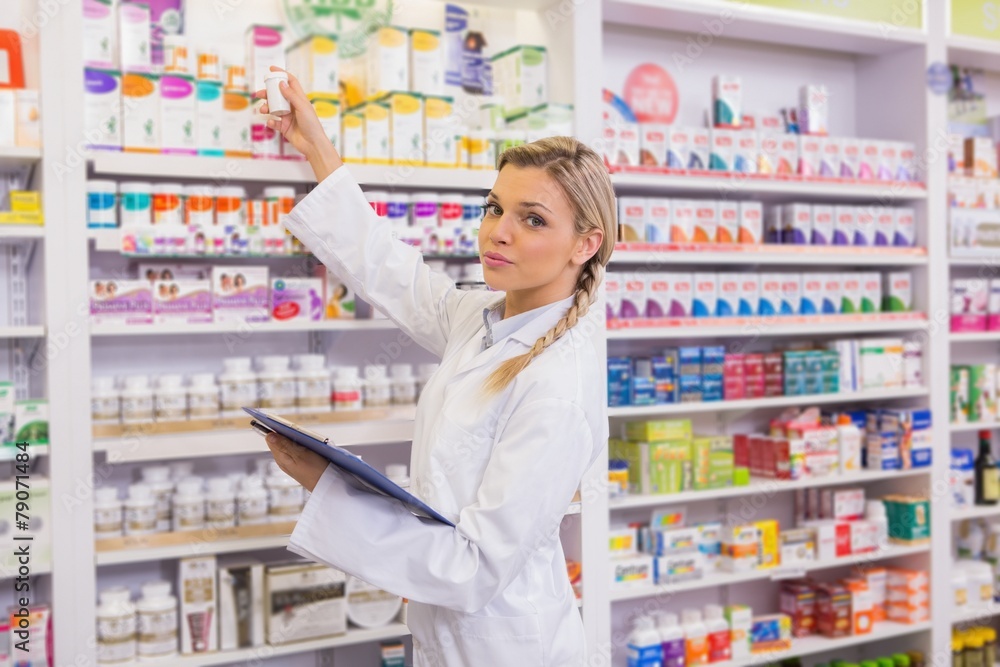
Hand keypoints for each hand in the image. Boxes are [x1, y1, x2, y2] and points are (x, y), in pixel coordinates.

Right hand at [254, 66, 343, 180]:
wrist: (312, 144)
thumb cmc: (312, 125)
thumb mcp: (302, 107)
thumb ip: (291, 95)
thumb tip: (281, 83)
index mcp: (299, 99)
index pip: (290, 83)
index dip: (281, 74)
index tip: (271, 69)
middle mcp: (293, 106)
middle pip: (278, 95)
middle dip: (268, 93)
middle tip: (259, 94)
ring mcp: (288, 117)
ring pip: (273, 108)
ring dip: (266, 107)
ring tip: (263, 110)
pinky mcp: (284, 127)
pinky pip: (274, 122)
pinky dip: (271, 122)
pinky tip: (272, 123)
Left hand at [265, 432, 328, 492]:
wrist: (329, 486)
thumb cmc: (315, 471)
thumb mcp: (299, 454)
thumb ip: (284, 445)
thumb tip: (269, 435)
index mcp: (281, 457)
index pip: (271, 439)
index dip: (274, 429)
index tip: (279, 421)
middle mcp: (285, 460)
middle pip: (281, 440)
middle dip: (288, 433)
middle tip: (299, 431)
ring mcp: (293, 462)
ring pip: (291, 444)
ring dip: (298, 438)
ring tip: (308, 438)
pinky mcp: (303, 464)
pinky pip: (300, 449)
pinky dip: (305, 445)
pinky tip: (312, 446)